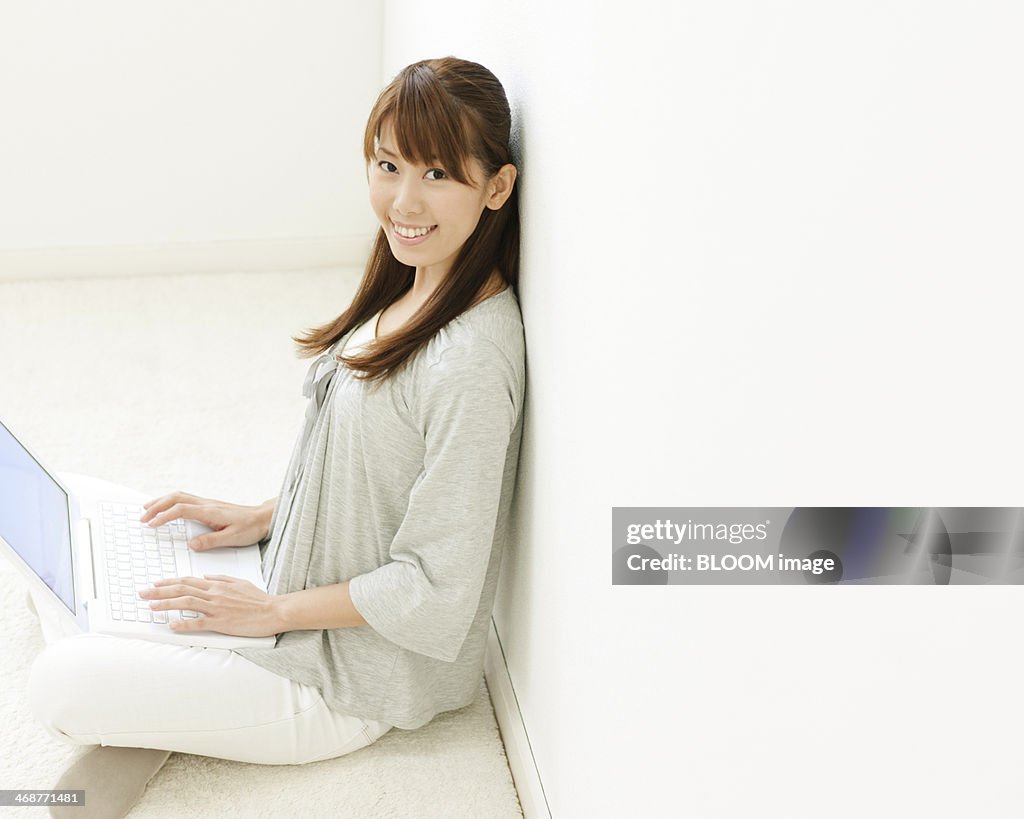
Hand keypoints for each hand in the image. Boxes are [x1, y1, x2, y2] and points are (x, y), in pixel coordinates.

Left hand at [138, 575, 281, 637]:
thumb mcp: (240, 582)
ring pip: (186, 603)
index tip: (155, 584)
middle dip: (159, 591)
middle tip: (143, 594)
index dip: (169, 582)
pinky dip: (184, 624)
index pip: (188, 580)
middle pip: (182, 590)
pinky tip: (171, 625)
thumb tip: (206, 576)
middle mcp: (214, 594)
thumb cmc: (259, 599)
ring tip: (151, 607)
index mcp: (217, 585)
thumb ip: (221, 578)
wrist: (274, 610)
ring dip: (166, 605)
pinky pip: (199, 623)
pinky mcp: (222, 622)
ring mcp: (217, 608)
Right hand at [139, 491, 274, 550]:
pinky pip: (185, 499)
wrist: (263, 518)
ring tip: (146, 510)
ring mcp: (207, 503)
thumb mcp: (232, 538)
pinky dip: (171, 502)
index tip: (151, 524)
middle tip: (142, 517)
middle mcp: (206, 504)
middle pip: (176, 498)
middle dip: (156, 506)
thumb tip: (191, 545)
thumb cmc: (250, 528)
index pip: (180, 509)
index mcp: (210, 512)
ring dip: (161, 501)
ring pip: (179, 496)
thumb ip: (211, 541)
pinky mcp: (209, 506)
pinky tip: (166, 509)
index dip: (163, 516)